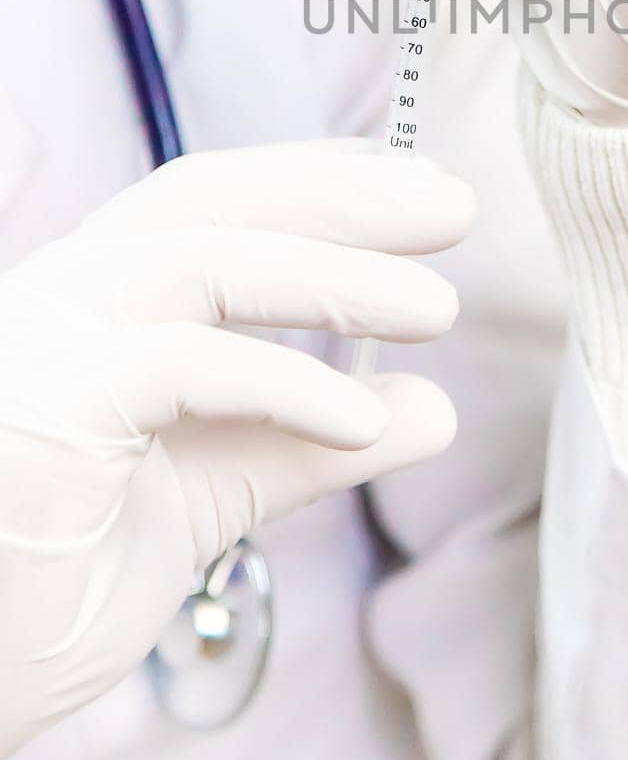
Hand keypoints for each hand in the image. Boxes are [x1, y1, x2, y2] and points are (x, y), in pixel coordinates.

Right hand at [0, 143, 469, 754]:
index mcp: (93, 300)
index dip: (314, 179)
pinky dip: (285, 385)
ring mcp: (42, 343)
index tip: (410, 182)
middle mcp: (59, 297)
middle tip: (453, 205)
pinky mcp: (46, 408)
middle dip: (340, 196)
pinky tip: (365, 422)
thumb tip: (430, 408)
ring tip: (437, 307)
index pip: (208, 202)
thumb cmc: (57, 581)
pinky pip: (181, 367)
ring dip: (334, 277)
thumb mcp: (209, 491)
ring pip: (203, 262)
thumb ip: (305, 442)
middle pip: (209, 201)